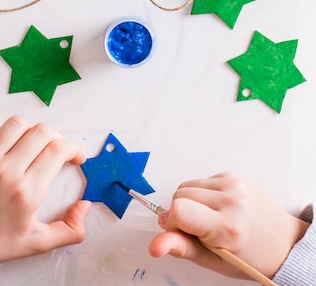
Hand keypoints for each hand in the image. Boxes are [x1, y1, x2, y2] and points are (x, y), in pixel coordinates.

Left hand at [0, 115, 90, 261]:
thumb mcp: (35, 243)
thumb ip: (68, 231)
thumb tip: (85, 207)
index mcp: (26, 192)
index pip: (59, 151)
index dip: (73, 148)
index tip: (74, 156)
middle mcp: (7, 171)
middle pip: (42, 132)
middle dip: (56, 138)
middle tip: (54, 149)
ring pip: (16, 123)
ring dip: (28, 130)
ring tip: (27, 144)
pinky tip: (0, 140)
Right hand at [149, 171, 308, 278]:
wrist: (283, 242)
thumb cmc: (249, 257)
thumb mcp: (215, 261)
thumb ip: (182, 249)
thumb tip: (154, 246)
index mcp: (227, 227)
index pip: (179, 210)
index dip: (173, 222)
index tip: (183, 233)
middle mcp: (232, 200)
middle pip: (180, 194)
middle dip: (182, 213)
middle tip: (201, 230)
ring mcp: (235, 184)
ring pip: (188, 185)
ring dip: (191, 201)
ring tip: (210, 218)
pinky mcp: (235, 175)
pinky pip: (202, 180)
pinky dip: (203, 194)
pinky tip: (218, 207)